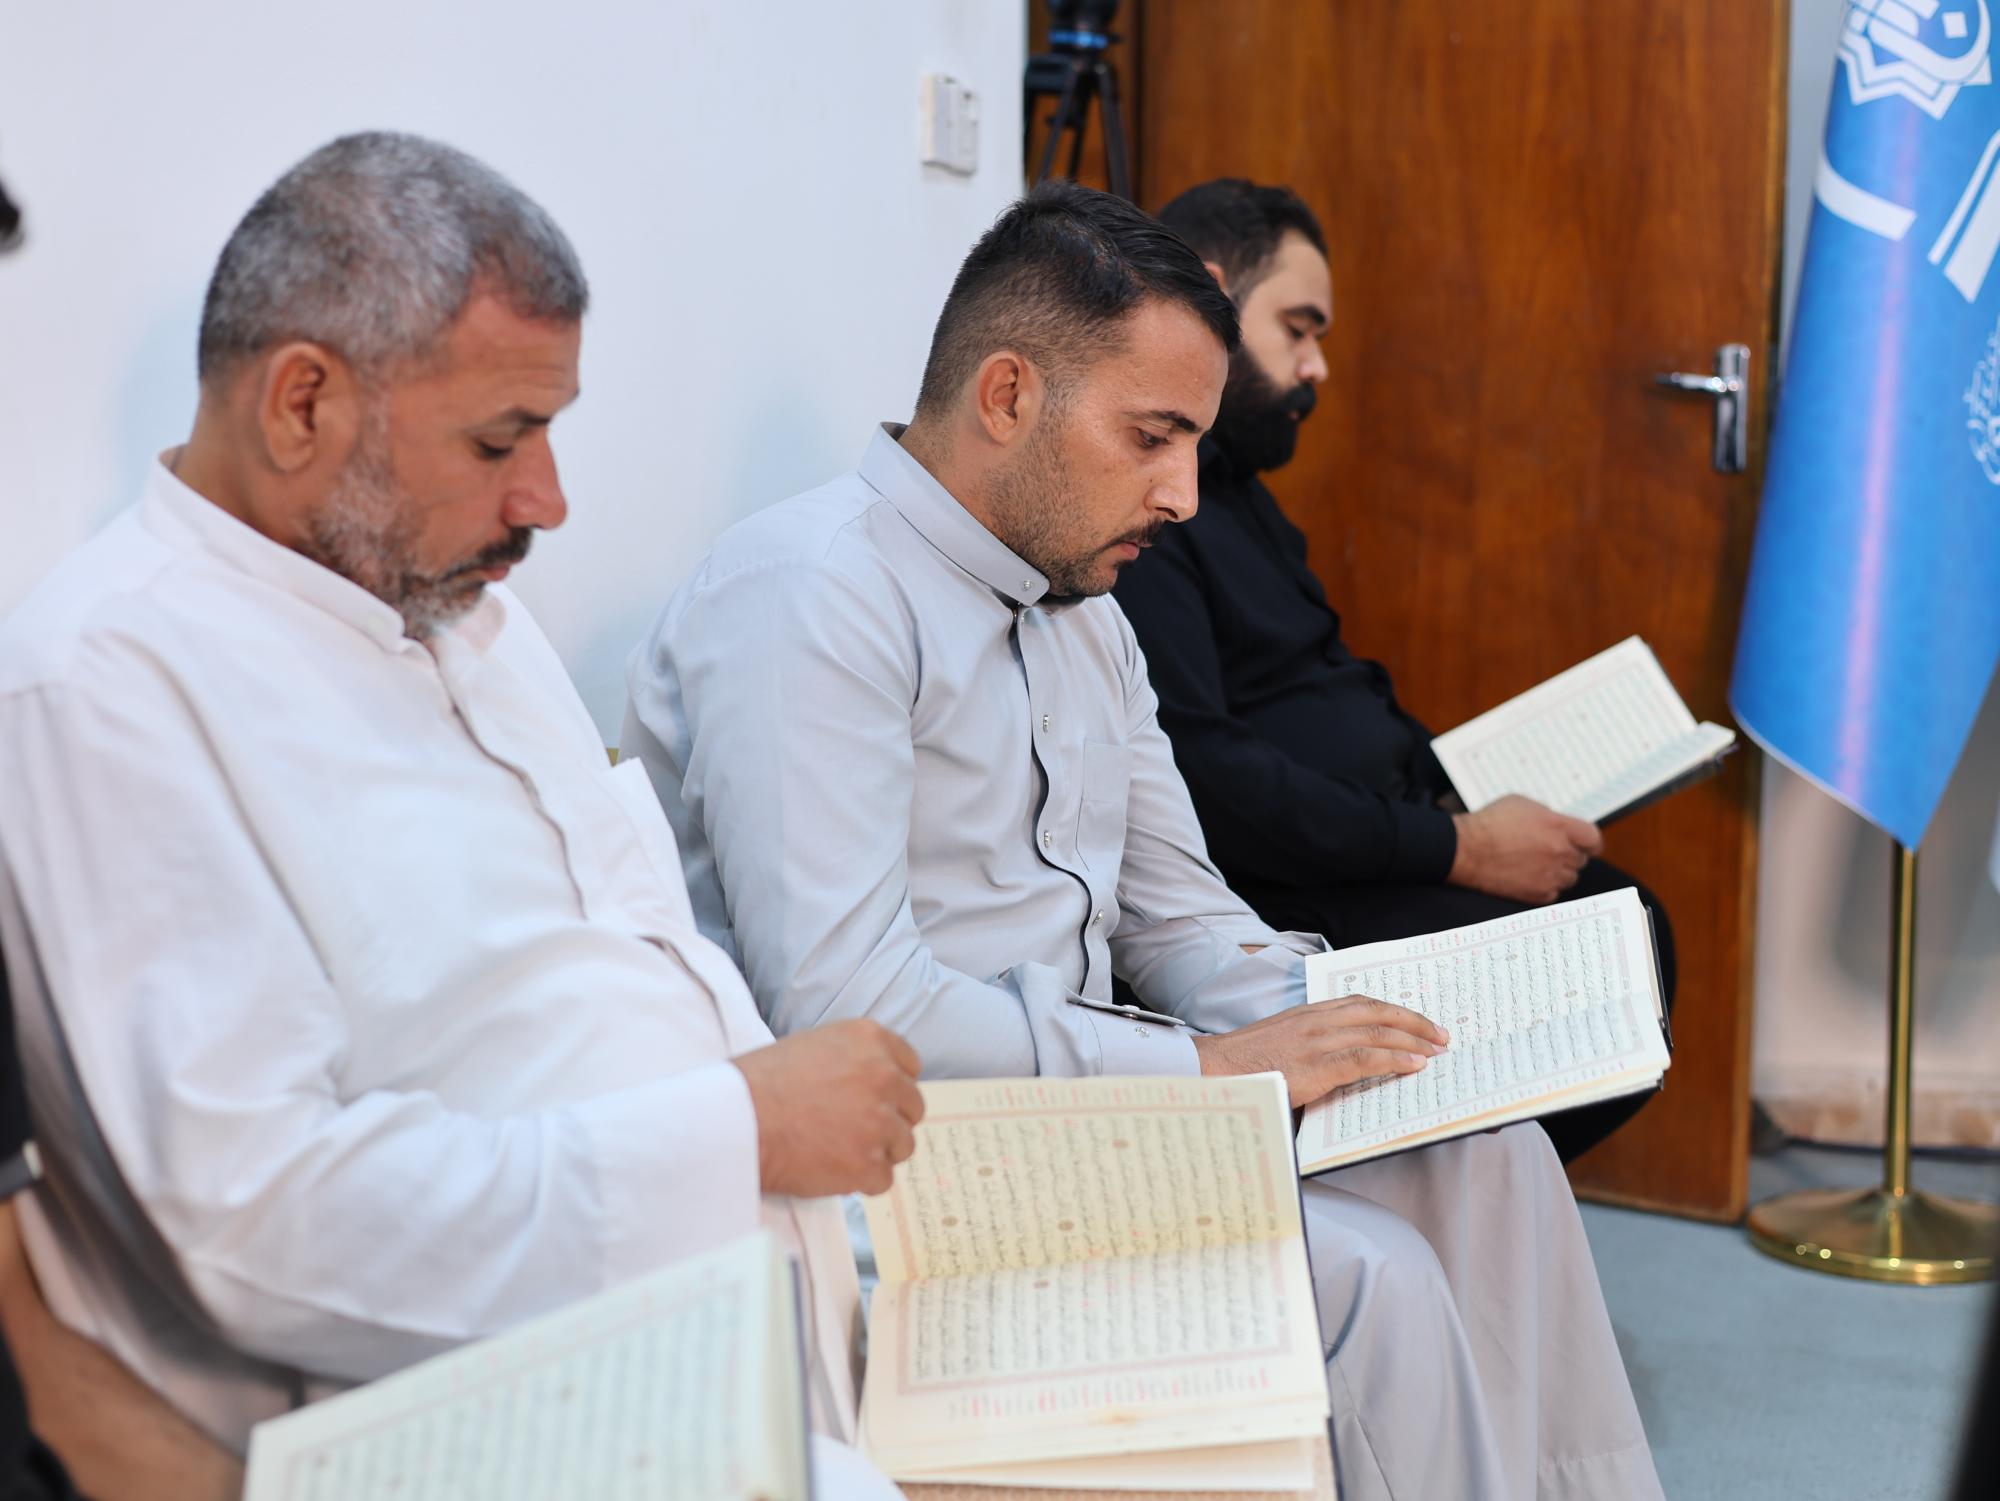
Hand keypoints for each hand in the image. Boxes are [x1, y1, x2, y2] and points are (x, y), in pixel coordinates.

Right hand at [732, 1020, 923, 1196]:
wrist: (735, 1121)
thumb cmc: (761, 1084)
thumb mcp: (814, 1046)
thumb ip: (854, 1060)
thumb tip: (877, 1085)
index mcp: (870, 1040)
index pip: (910, 1066)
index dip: (893, 1087)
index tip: (876, 1099)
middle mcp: (883, 1076)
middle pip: (912, 1107)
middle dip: (889, 1121)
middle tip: (853, 1130)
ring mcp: (879, 1122)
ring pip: (903, 1145)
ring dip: (877, 1152)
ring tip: (837, 1151)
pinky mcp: (869, 1164)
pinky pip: (882, 1179)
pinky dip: (860, 1181)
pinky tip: (830, 1169)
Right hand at [1192, 998, 1448, 1107]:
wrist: (1216, 1071)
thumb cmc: (1246, 1063)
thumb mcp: (1282, 1040)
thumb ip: (1311, 1041)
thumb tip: (1345, 1056)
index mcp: (1309, 1011)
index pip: (1361, 1002)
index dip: (1395, 1010)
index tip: (1418, 1020)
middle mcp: (1316, 1020)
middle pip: (1377, 1012)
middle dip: (1414, 1022)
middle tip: (1440, 1034)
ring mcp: (1316, 1042)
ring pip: (1377, 1032)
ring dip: (1413, 1040)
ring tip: (1436, 1050)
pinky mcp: (1315, 1066)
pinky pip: (1364, 1058)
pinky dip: (1393, 1059)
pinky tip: (1413, 1065)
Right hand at [1447, 794, 1601, 902]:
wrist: (1464, 849)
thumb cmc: (1489, 823)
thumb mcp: (1522, 804)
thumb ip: (1548, 815)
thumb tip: (1559, 825)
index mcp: (1559, 826)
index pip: (1593, 839)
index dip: (1590, 843)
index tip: (1587, 846)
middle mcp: (1560, 852)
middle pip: (1581, 859)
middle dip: (1569, 855)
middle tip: (1550, 852)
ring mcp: (1550, 875)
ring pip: (1569, 878)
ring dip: (1559, 872)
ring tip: (1538, 865)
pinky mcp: (1537, 894)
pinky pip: (1553, 892)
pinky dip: (1545, 886)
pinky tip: (1529, 877)